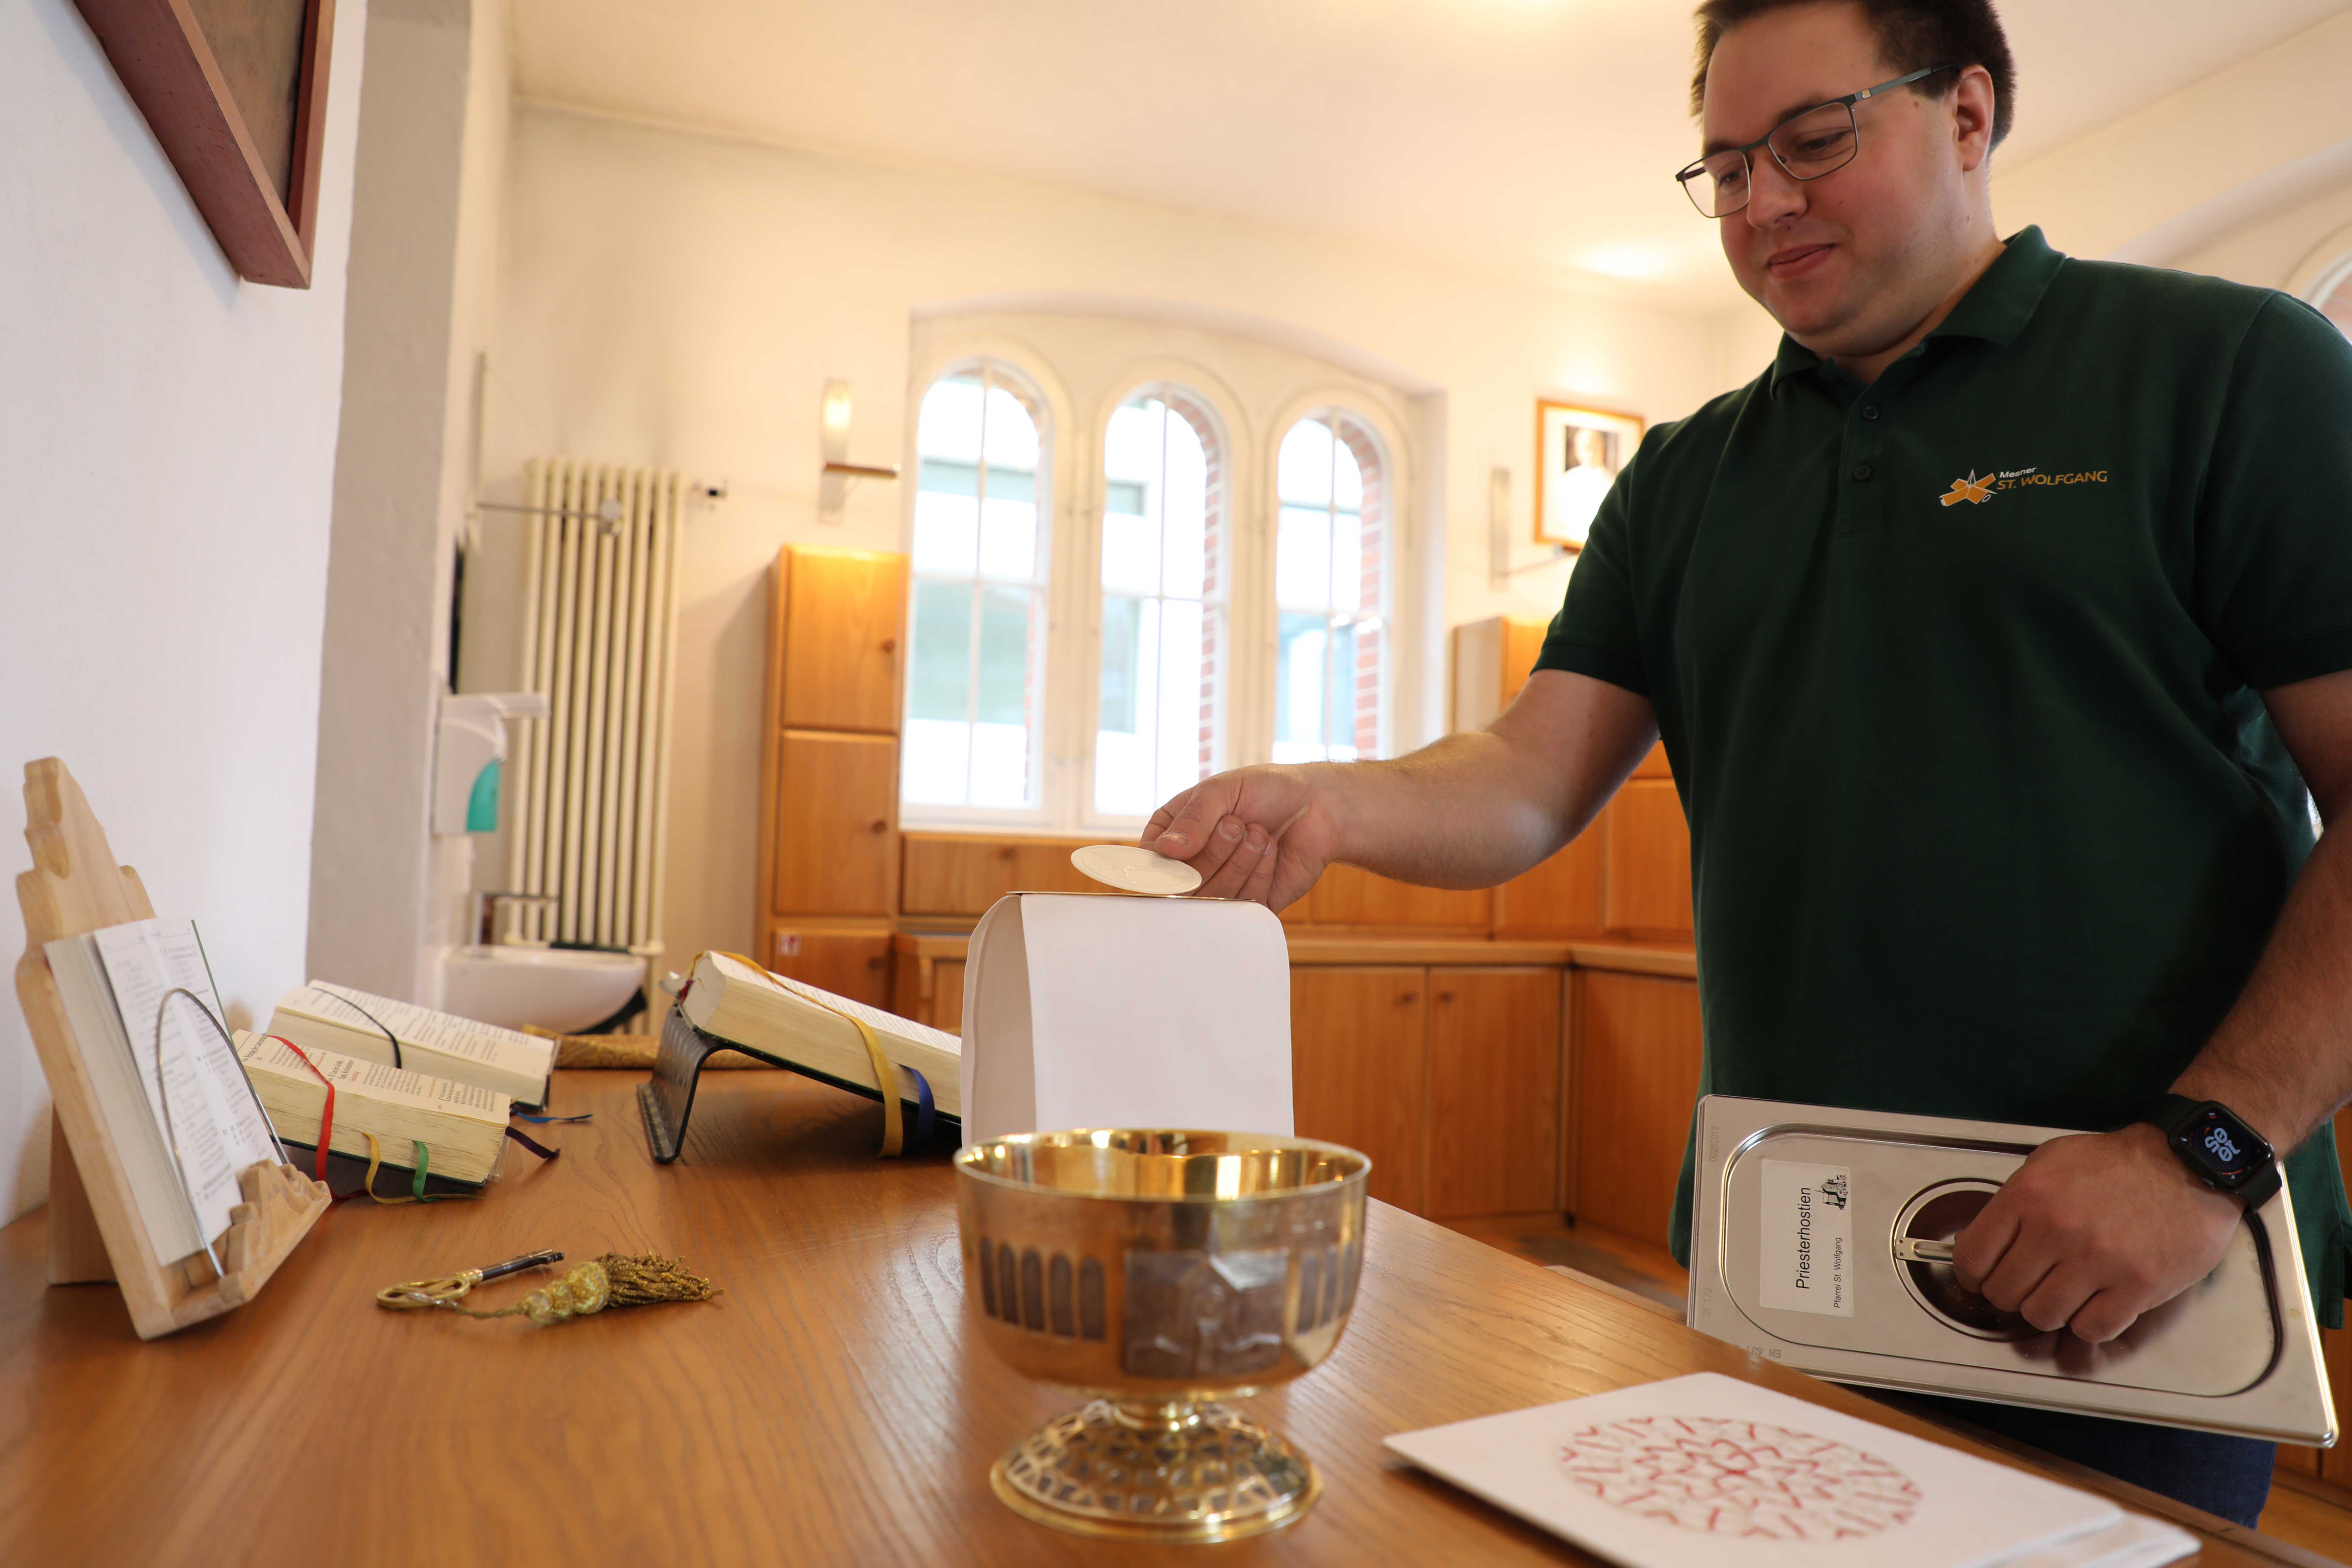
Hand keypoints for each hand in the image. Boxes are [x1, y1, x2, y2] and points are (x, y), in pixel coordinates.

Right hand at [1142, 765, 1342, 908]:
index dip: (1160, 862)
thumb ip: (1193, 818)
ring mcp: (1222, 886)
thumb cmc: (1267, 790)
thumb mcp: (1223, 790)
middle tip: (1237, 824)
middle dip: (1213, 851)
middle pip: (1181, 883)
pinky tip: (1271, 850)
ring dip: (1239, 861)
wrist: (1320, 805)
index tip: (1179, 851)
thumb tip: (1165, 850)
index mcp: (1176, 834)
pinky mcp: (1251, 905)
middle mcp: (1194, 864)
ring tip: (1259, 833)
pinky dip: (1259, 874)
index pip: (1148, 861)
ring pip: (1212, 895)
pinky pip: (1243, 905)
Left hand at [1950, 1125, 2243, 1343]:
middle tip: (2030, 1285)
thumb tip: (1986, 1242)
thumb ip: (2014, 1203)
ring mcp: (2098, 1261)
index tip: (1983, 1278)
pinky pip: (2091, 1329)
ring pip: (2042, 1317)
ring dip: (2049, 1311)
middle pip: (2004, 1293)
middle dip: (2012, 1294)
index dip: (1973, 1276)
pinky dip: (2088, 1324)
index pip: (1972, 1257)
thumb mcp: (2049, 1163)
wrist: (2187, 1164)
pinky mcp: (2137, 1286)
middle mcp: (2057, 1229)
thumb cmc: (2116, 1165)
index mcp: (2028, 1195)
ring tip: (2065, 1292)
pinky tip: (2096, 1303)